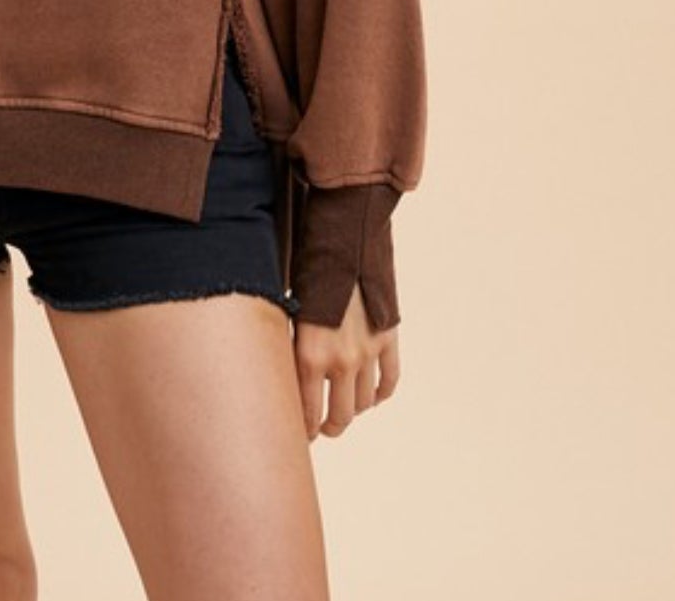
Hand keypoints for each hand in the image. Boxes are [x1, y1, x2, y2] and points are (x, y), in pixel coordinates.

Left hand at [293, 285, 399, 440]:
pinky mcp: (388, 338)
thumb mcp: (289, 312)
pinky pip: (389, 381)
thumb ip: (292, 347)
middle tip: (323, 427)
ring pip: (365, 403)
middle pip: (340, 416)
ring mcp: (369, 351)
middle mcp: (341, 360)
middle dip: (330, 426)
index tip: (301, 435)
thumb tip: (286, 375)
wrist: (343, 240)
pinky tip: (371, 395)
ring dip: (354, 410)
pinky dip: (380, 393)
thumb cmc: (306, 273)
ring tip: (344, 408)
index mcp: (309, 355)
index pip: (307, 413)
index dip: (304, 430)